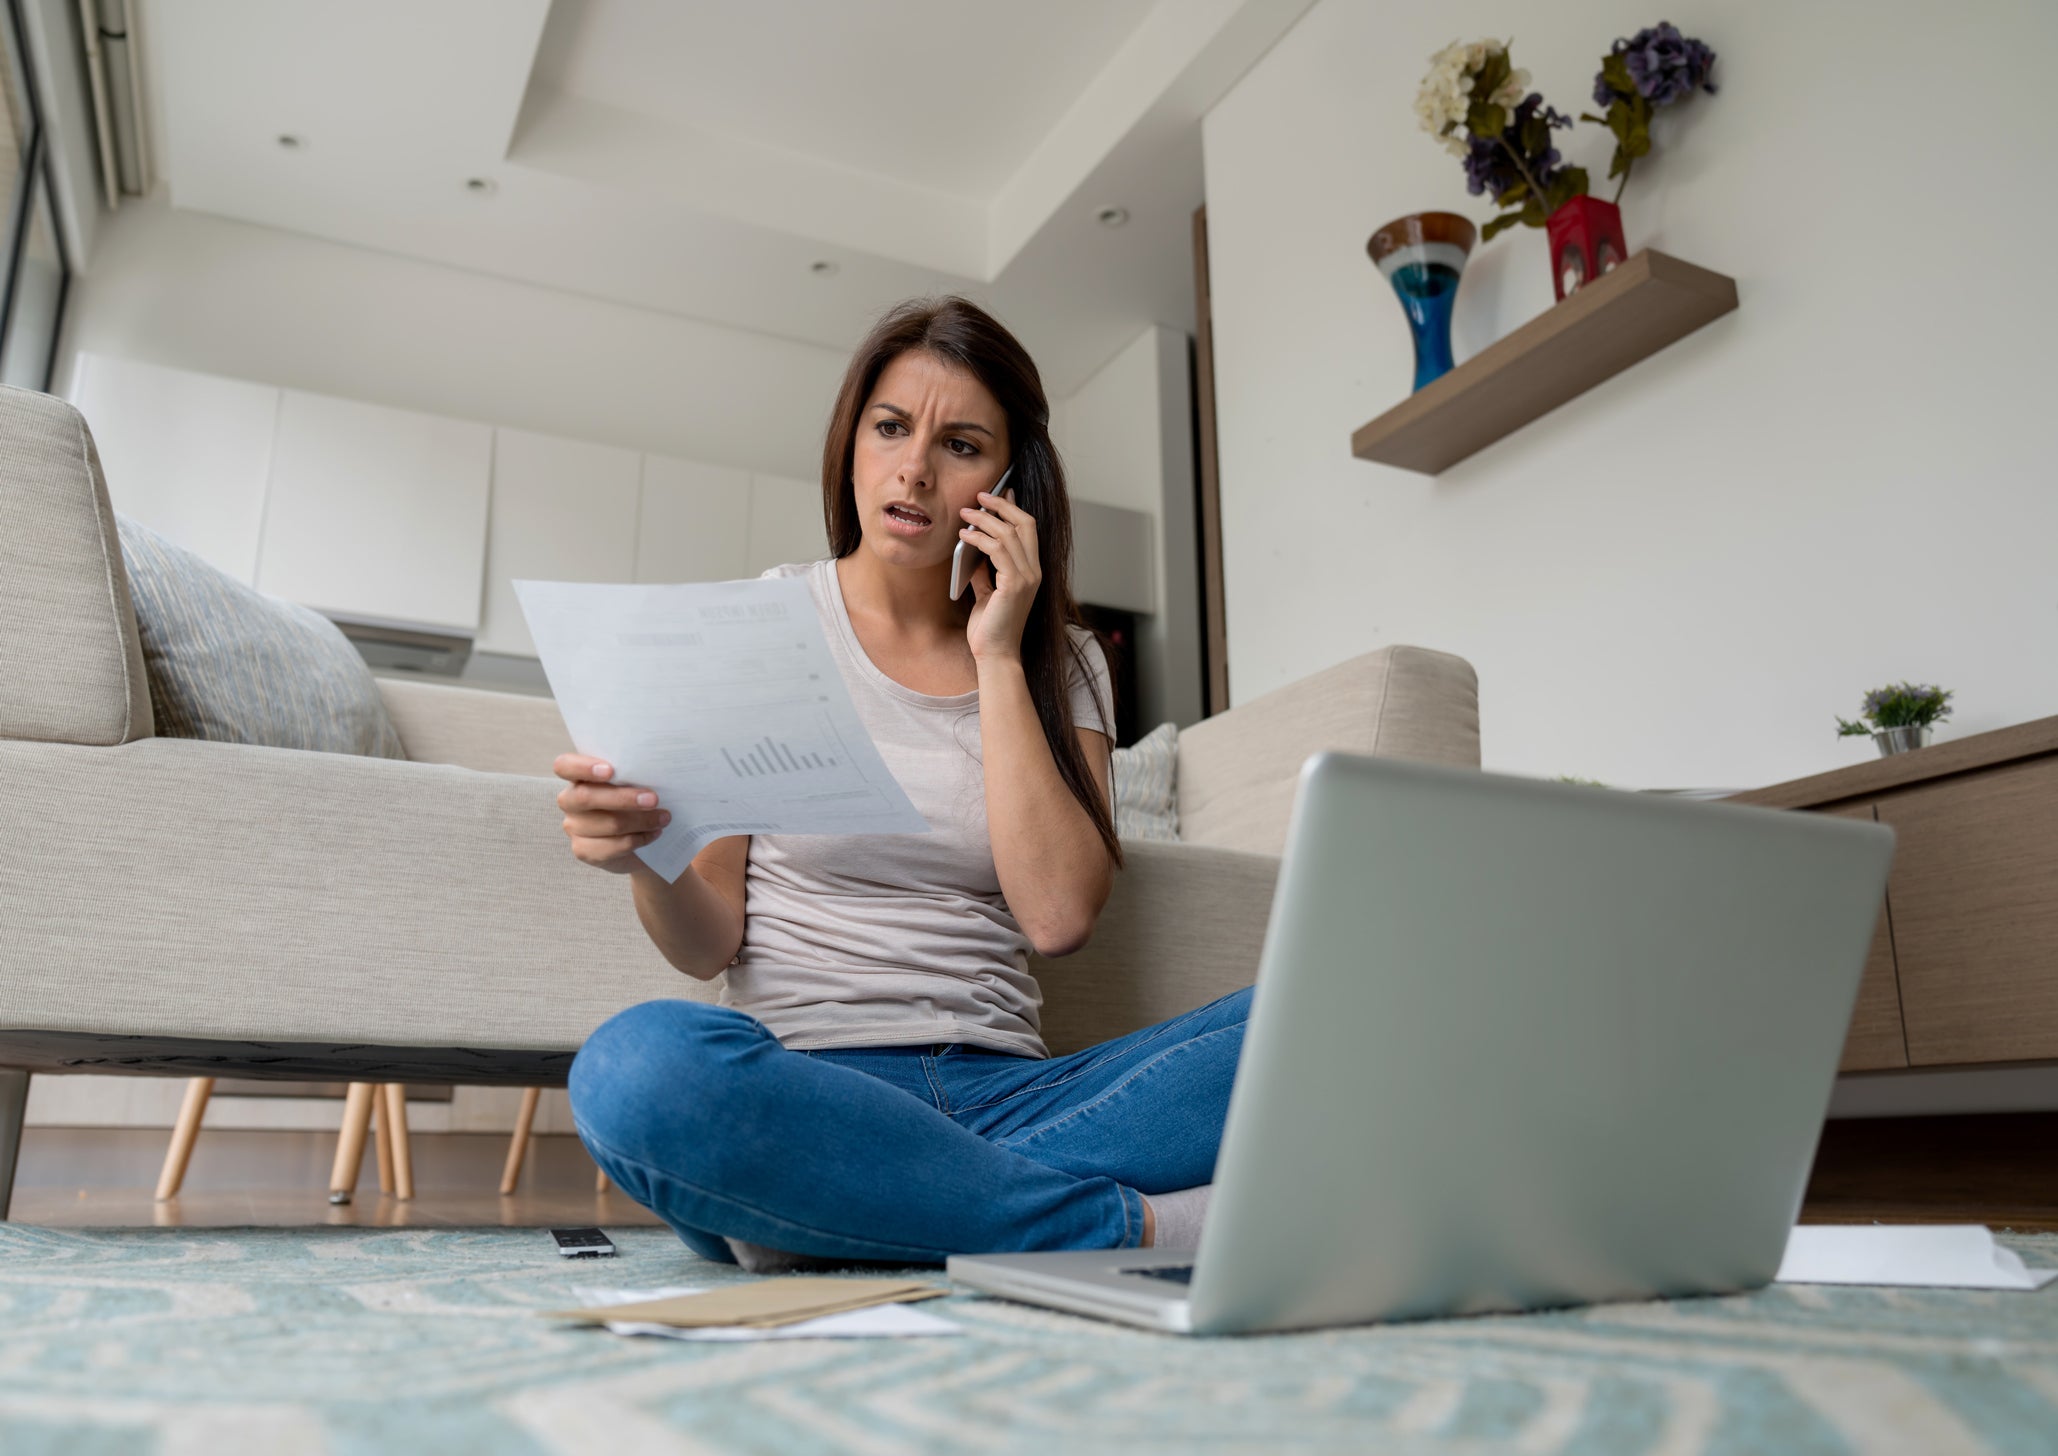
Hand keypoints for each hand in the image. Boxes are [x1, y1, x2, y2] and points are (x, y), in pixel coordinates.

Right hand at [553, 754, 670, 873]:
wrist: (640, 836)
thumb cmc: (636, 800)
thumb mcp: (634, 782)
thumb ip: (633, 774)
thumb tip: (654, 769)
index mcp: (578, 776)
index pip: (564, 766)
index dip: (582, 767)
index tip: (610, 770)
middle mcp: (570, 800)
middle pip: (586, 797)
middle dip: (623, 798)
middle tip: (653, 799)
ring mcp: (573, 826)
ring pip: (606, 824)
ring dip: (641, 821)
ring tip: (663, 818)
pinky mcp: (583, 850)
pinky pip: (610, 847)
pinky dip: (638, 839)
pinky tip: (654, 833)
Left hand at [959, 490, 1041, 661]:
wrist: (995, 655)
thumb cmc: (990, 627)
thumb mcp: (987, 591)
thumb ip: (985, 570)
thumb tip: (974, 547)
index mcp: (1032, 571)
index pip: (1029, 529)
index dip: (1014, 507)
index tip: (998, 493)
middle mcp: (1035, 571)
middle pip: (1024, 523)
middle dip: (1001, 505)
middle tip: (979, 495)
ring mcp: (1027, 577)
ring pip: (1008, 533)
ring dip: (984, 519)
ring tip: (964, 514)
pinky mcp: (1014, 584)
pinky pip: (997, 550)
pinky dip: (979, 538)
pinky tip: (964, 535)